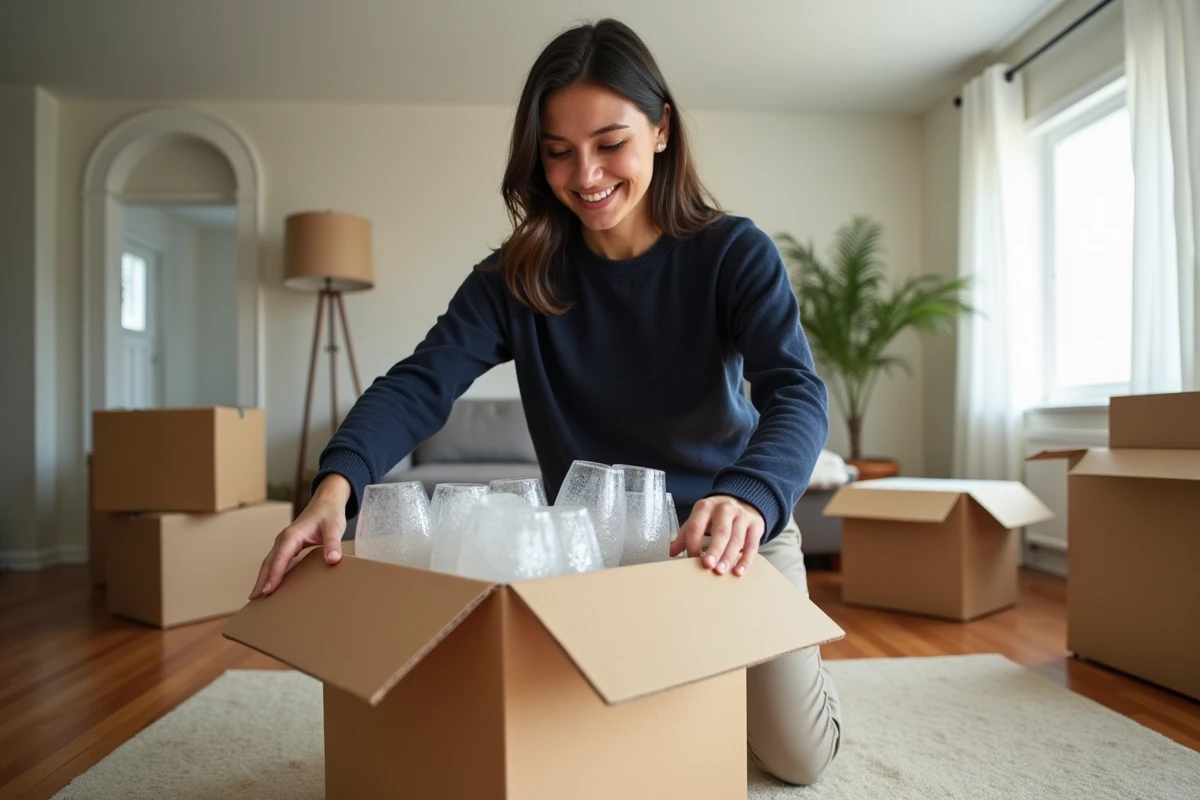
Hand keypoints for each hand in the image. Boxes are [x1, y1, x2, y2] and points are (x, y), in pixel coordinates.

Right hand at [249, 474, 349, 599]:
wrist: (327, 501)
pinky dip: (270, 573)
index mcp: (292, 535)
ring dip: (262, 578)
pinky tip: (270, 585)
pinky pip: (276, 561)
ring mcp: (284, 543)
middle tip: (253, 599)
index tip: (267, 590)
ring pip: (270, 562)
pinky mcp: (288, 546)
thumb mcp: (334, 527)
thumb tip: (333, 560)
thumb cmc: (329, 514)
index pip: (280, 558)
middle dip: (260, 580)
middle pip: (269, 562)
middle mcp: (284, 539)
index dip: (274, 575)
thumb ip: (333, 544)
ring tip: (256, 598)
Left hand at [669, 495, 764, 576]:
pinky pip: (752, 544)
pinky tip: (739, 571)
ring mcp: (742, 516)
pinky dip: (746, 559)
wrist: (744, 500)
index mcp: (706, 507)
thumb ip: (686, 535)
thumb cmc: (716, 515)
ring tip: (721, 571)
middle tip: (708, 566)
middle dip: (714, 550)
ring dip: (728, 557)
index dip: (693, 545)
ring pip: (736, 539)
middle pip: (720, 532)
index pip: (697, 526)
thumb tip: (670, 552)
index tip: (690, 560)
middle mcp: (725, 509)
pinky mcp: (756, 525)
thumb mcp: (699, 519)